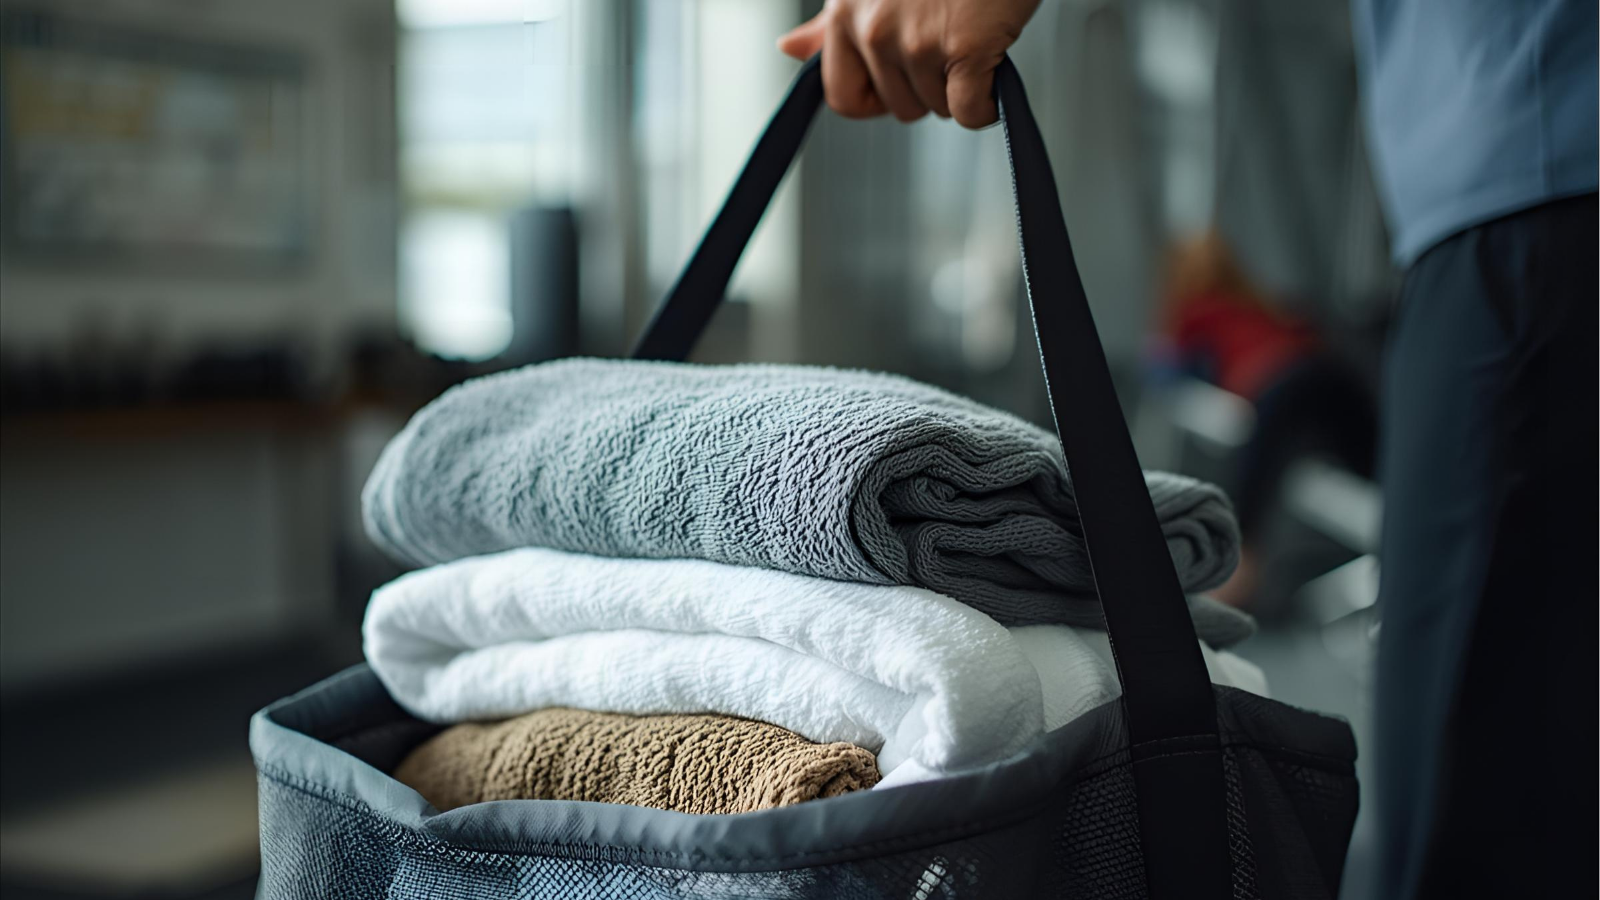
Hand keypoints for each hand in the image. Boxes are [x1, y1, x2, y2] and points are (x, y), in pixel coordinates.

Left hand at [778, 0, 1041, 128]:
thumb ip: (831, 23)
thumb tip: (789, 48)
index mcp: (846, 10)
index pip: (841, 96)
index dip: (876, 98)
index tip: (899, 79)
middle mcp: (874, 27)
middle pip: (898, 107)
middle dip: (927, 88)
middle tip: (948, 40)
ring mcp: (918, 40)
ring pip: (938, 108)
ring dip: (960, 85)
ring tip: (970, 35)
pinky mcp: (965, 48)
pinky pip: (970, 112)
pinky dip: (986, 103)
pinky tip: (992, 66)